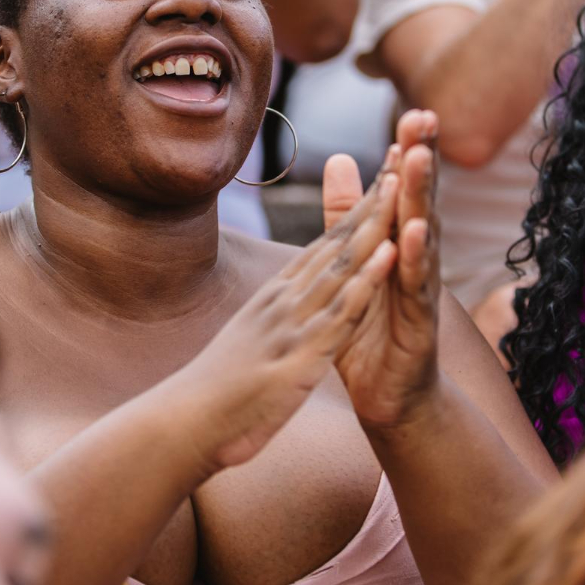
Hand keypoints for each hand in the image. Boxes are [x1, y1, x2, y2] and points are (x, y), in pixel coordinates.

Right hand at [178, 167, 400, 472]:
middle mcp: (283, 301)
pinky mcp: (300, 355)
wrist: (181, 427)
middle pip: (336, 243)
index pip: (323, 246)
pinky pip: (341, 311)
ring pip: (343, 265)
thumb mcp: (247, 345)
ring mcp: (291, 324)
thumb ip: (266, 322)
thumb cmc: (212, 396)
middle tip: (403, 157)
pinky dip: (367, 279)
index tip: (383, 179)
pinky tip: (390, 253)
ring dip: (376, 225)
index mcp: (274, 300)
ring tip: (403, 186)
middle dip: (373, 202)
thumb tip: (275, 306)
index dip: (356, 213)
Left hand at [332, 110, 445, 429]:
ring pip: (422, 235)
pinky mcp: (419, 322)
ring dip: (421, 196)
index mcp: (398, 244)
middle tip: (425, 117)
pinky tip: (417, 231)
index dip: (408, 154)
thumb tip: (342, 158)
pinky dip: (416, 257)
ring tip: (418, 159)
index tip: (413, 112)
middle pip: (420, 202)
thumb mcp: (354, 262)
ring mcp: (421, 290)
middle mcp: (415, 261)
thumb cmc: (373, 329)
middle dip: (422, 160)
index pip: (403, 191)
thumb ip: (347, 214)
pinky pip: (417, 285)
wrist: (389, 397)